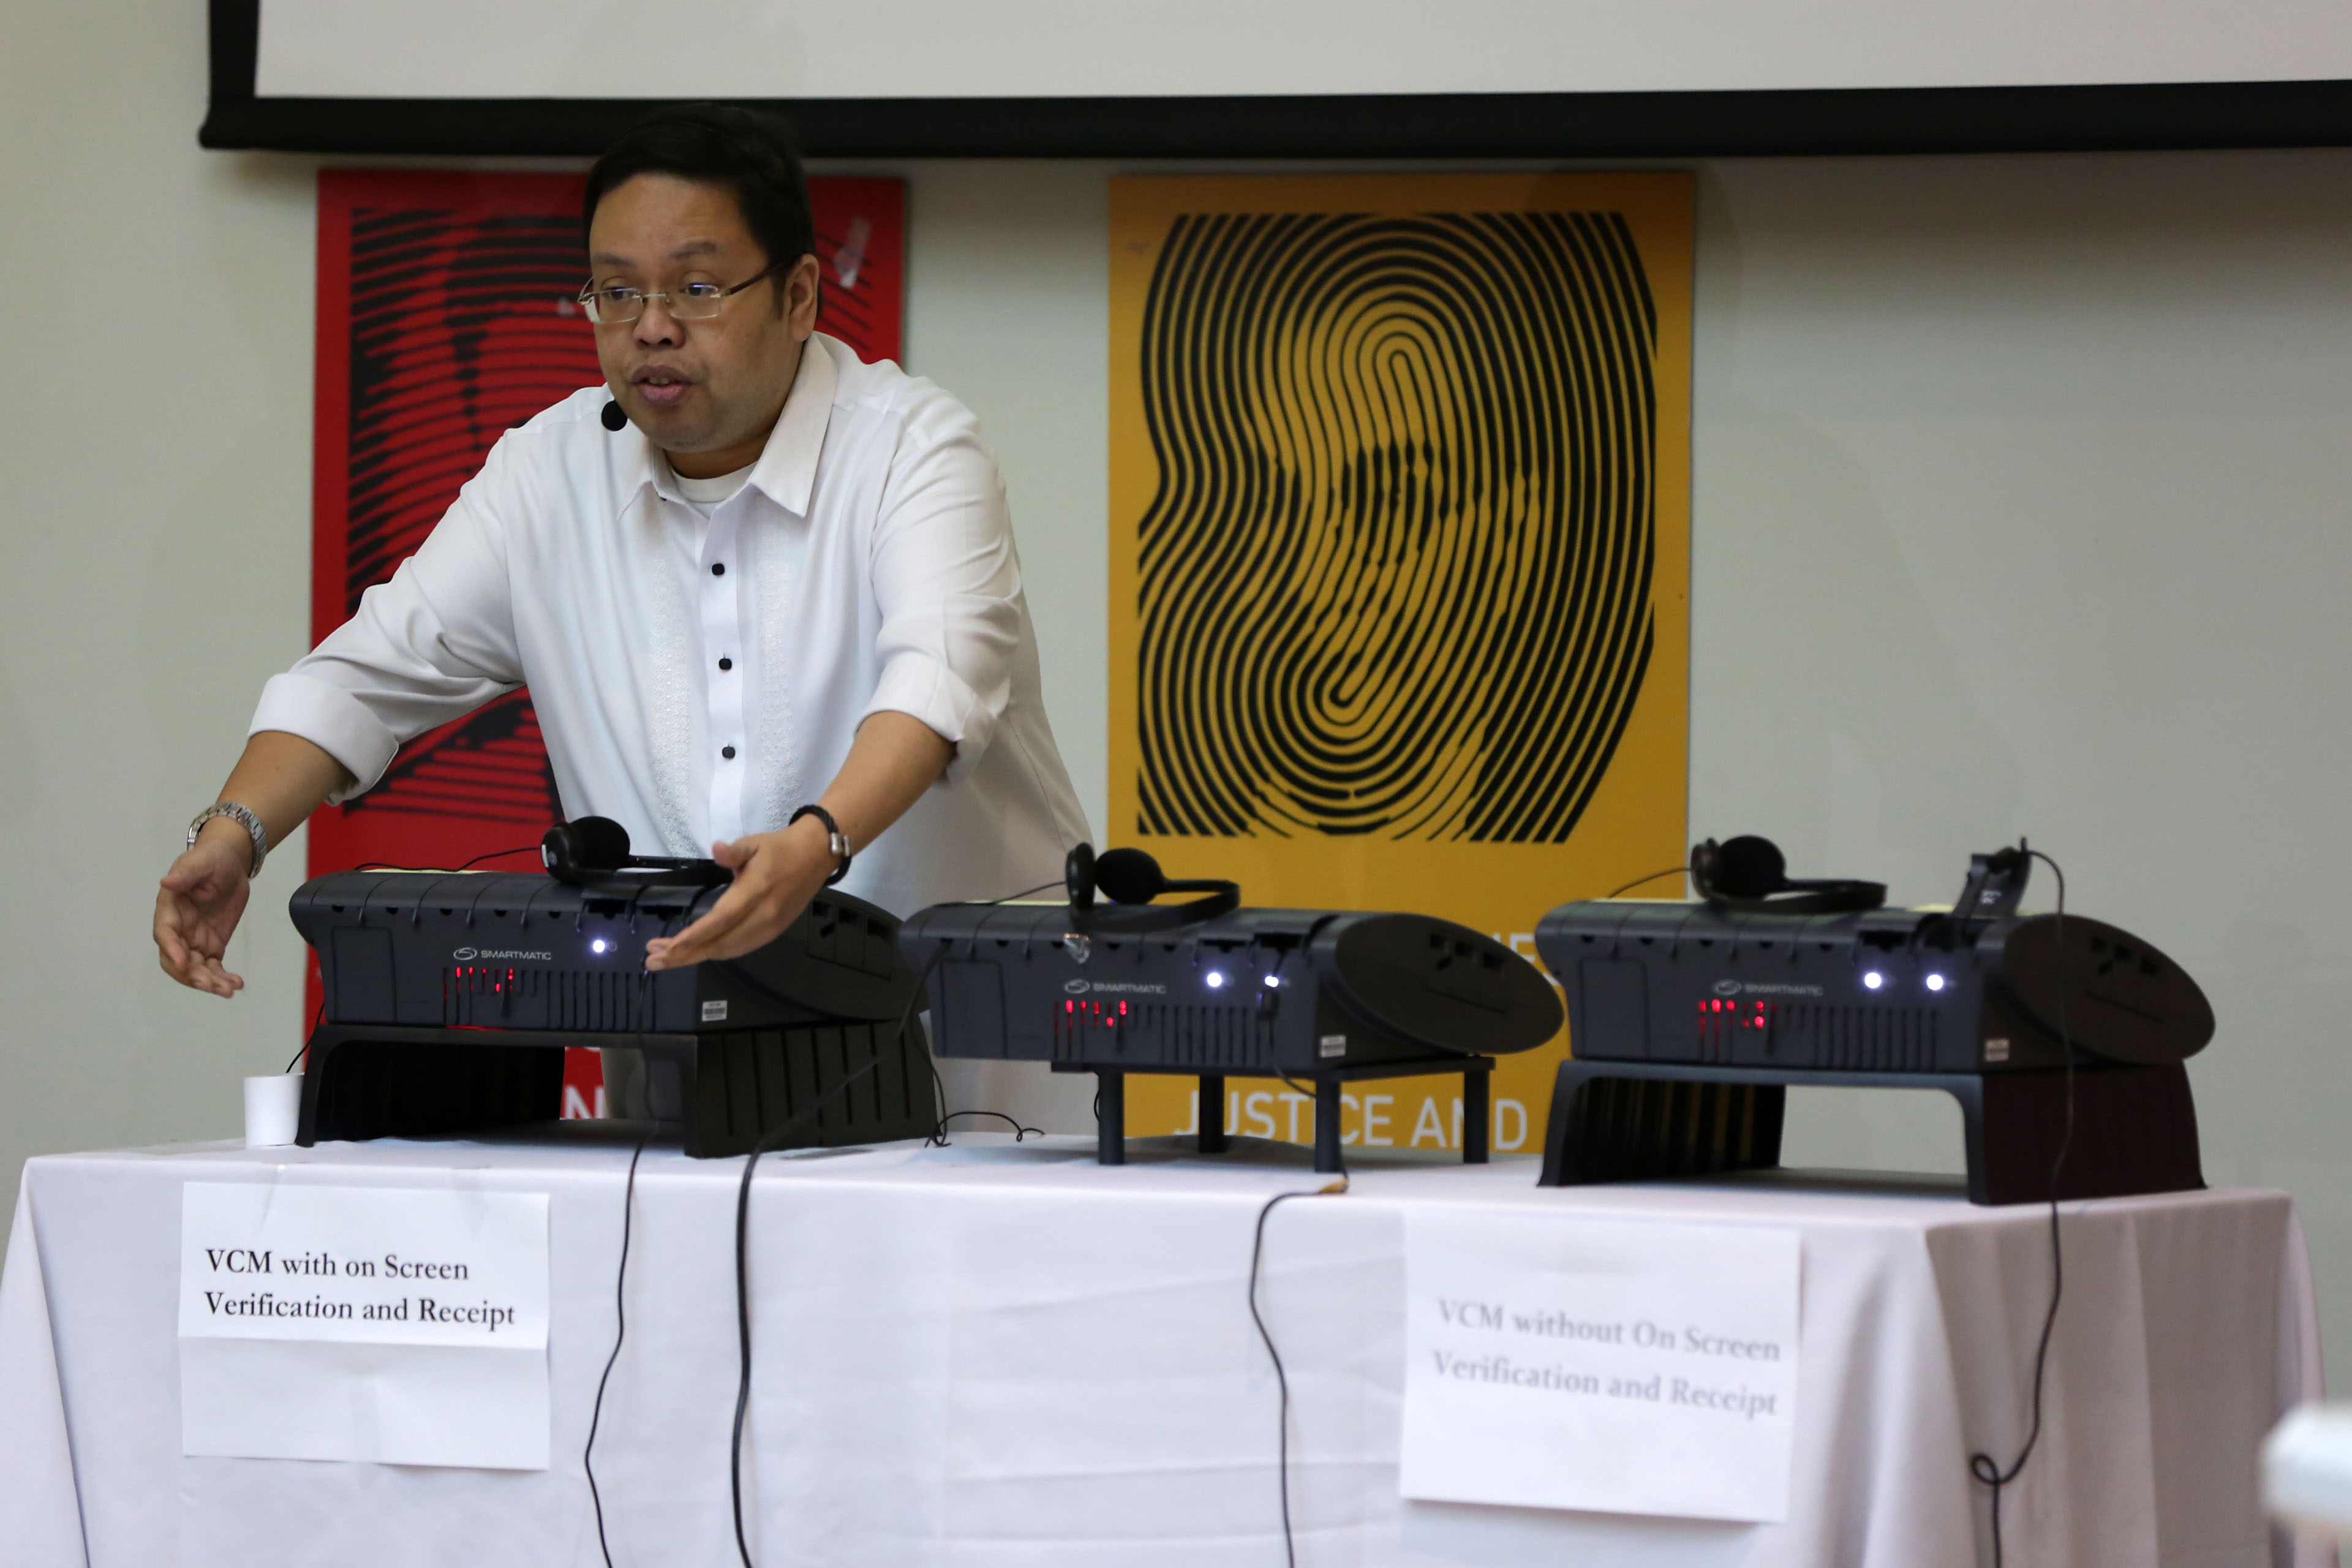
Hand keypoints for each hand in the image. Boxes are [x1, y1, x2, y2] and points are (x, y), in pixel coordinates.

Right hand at [155, 822, 254, 997]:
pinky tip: (237, 984)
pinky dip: (222, 978)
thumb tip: (166, 881)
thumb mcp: (200, 862)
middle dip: (191, 975)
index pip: (165, 934)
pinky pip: (213, 967)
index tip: (184, 963)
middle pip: (177, 960)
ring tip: (229, 990)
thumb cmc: (210, 859)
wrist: (229, 864)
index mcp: (169, 910)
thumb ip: (185, 874)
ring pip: (196, 969)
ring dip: (209, 982)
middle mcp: (178, 930)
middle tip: (210, 985)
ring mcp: (194, 940)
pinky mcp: (211, 946)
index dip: (172, 949)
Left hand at [643, 819, 836, 970]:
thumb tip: (718, 850)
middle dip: (685, 955)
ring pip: (728, 950)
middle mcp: (762, 916)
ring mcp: (769, 928)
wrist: (815, 857)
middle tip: (653, 960)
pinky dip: (716, 953)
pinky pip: (740, 949)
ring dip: (697, 956)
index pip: (720, 920)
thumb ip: (734, 851)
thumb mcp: (754, 843)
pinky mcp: (773, 932)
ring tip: (666, 957)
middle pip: (720, 943)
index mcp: (755, 892)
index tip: (669, 947)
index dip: (694, 936)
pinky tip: (698, 952)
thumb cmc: (779, 848)